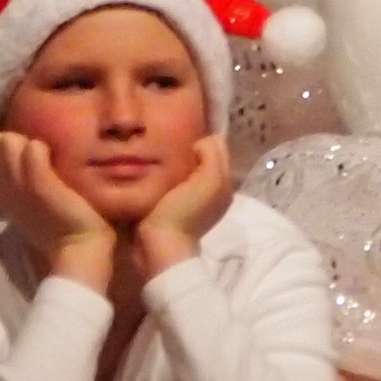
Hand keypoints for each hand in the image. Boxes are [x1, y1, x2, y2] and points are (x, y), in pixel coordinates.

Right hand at [0, 130, 119, 289]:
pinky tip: (50, 157)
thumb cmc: (56, 226)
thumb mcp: (26, 203)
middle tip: (31, 153)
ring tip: (42, 155)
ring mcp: (18, 184)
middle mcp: (2, 186)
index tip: (18, 153)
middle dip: (10, 139)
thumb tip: (1, 154)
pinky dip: (40, 149)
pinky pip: (32, 150)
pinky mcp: (38, 184)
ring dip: (25, 142)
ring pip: (8, 142)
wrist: (77, 248)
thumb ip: (14, 180)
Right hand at [132, 133, 238, 276]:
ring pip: (187, 166)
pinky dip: (168, 172)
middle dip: (190, 147)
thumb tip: (200, 143)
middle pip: (203, 156)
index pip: (218, 148)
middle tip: (170, 142)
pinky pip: (174, 178)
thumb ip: (212, 154)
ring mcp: (193, 198)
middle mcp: (212, 190)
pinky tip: (157, 170)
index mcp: (224, 183)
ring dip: (177, 159)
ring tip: (161, 153)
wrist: (161, 245)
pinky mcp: (174, 204)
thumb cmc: (186, 211)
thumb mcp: (210, 179)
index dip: (204, 138)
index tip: (184, 134)